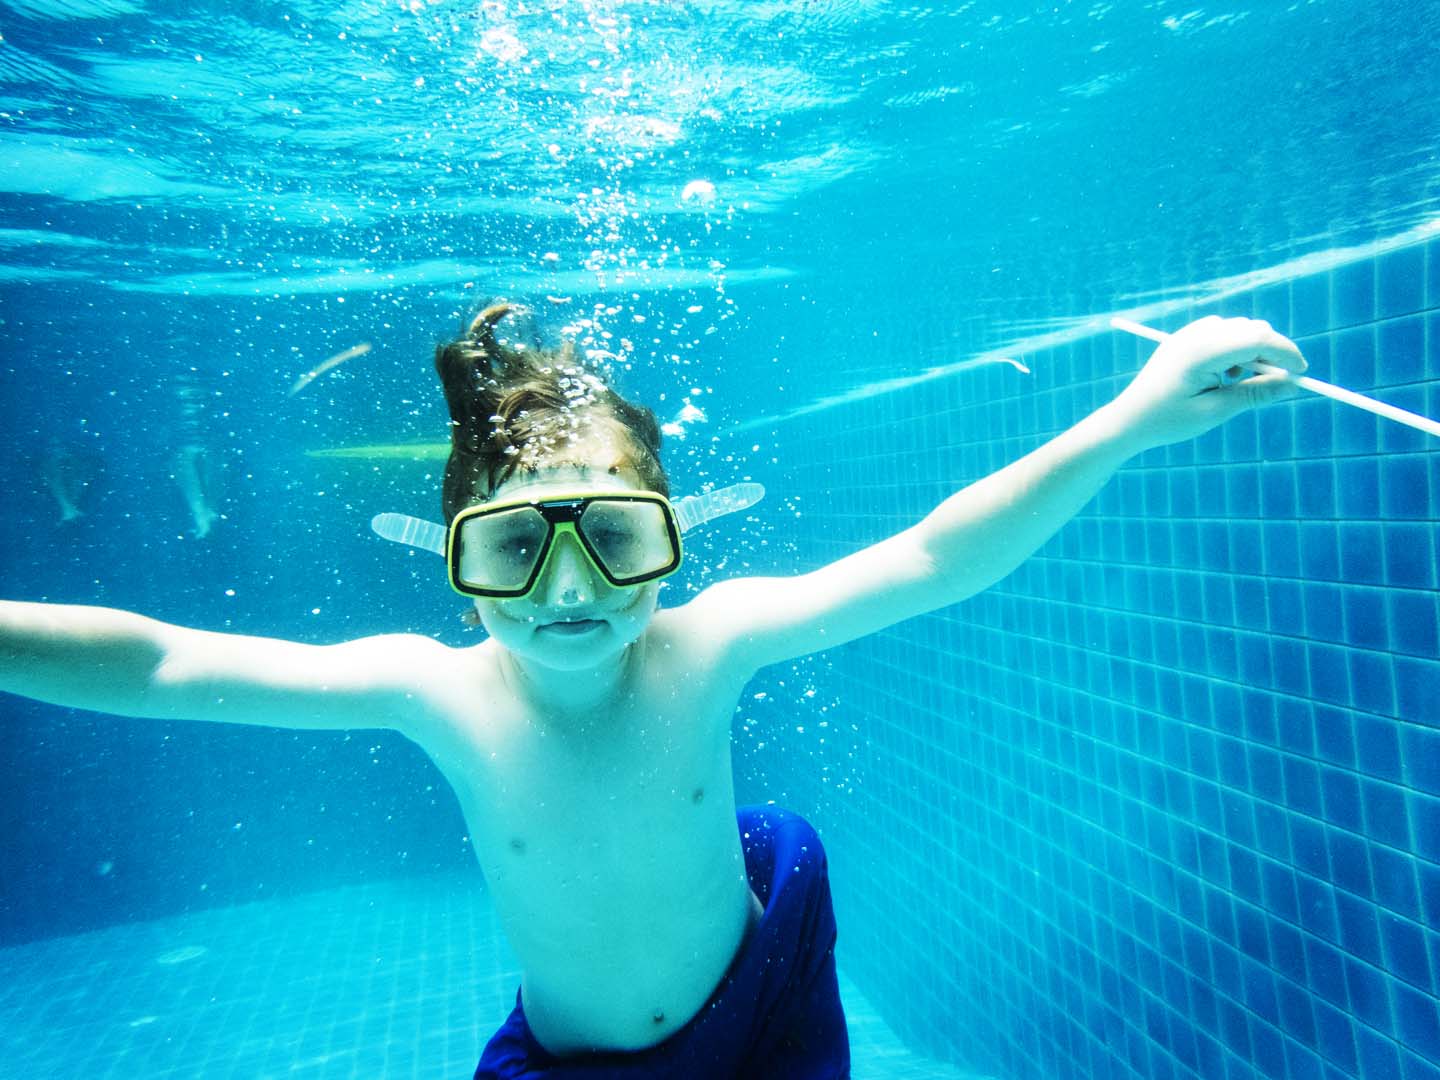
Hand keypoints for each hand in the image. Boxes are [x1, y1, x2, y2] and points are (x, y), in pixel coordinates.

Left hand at [1107, 315, 1307, 451]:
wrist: (1128, 420)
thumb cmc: (1167, 421)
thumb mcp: (1215, 412)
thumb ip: (1254, 395)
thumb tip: (1292, 384)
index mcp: (1201, 352)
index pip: (1257, 337)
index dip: (1285, 352)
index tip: (1301, 374)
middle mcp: (1195, 335)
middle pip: (1252, 328)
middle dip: (1271, 352)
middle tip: (1274, 384)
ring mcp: (1188, 333)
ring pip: (1239, 329)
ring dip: (1251, 351)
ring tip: (1234, 384)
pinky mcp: (1185, 338)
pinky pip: (1223, 333)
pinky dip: (1234, 350)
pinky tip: (1222, 377)